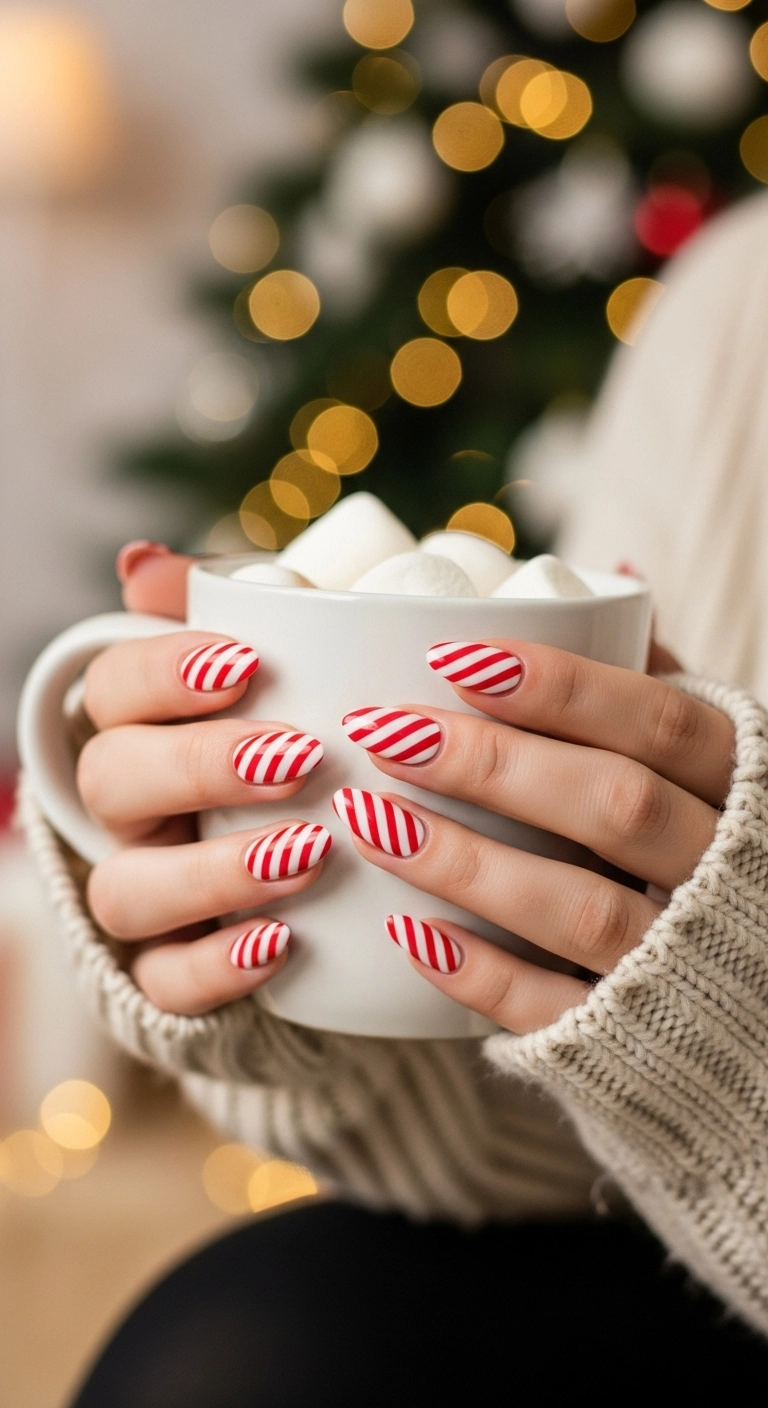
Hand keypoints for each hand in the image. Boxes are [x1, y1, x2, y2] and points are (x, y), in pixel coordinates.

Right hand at [77, 544, 329, 1015]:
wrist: (345, 868)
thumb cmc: (304, 735)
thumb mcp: (284, 665)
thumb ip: (229, 606)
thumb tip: (141, 562)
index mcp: (146, 726)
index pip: (114, 687)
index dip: (165, 671)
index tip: (247, 663)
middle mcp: (131, 811)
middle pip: (113, 780)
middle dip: (201, 764)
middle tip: (300, 757)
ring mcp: (148, 892)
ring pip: (128, 889)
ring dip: (213, 871)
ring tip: (308, 852)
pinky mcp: (175, 971)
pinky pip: (167, 983)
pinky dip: (218, 966)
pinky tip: (283, 945)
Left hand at [335, 639, 734, 1033]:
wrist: (766, 1014)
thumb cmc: (728, 858)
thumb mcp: (725, 768)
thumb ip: (664, 686)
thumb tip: (609, 575)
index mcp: (749, 790)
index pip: (660, 723)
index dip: (561, 687)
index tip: (454, 657)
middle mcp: (723, 874)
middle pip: (613, 805)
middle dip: (492, 764)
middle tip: (384, 729)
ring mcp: (682, 963)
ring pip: (579, 908)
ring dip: (467, 863)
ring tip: (371, 819)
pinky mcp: (638, 1042)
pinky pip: (559, 1010)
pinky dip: (483, 974)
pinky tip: (407, 934)